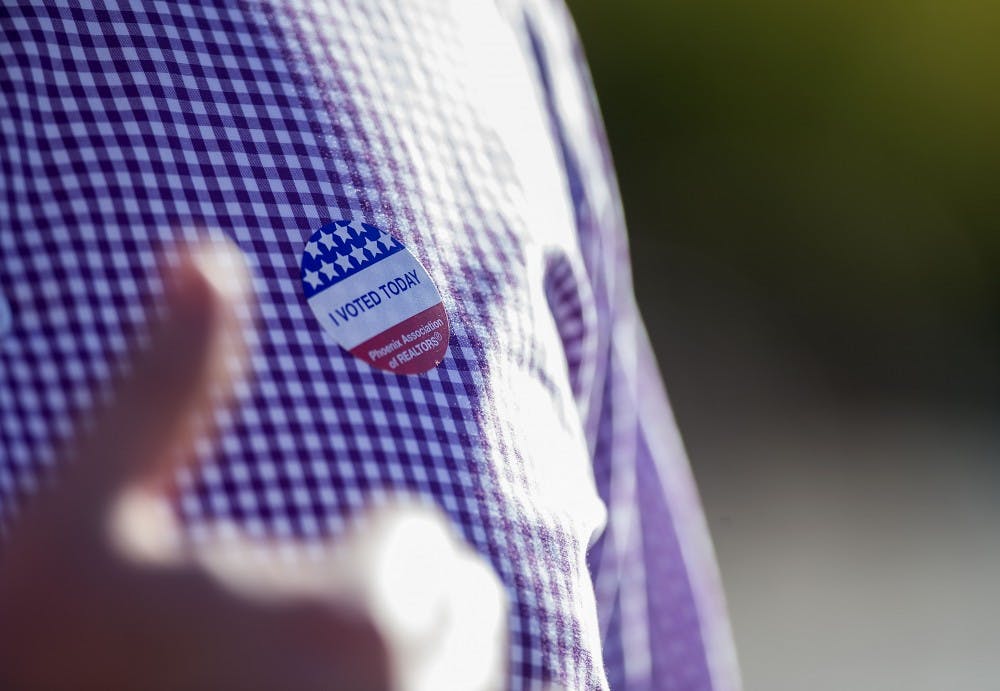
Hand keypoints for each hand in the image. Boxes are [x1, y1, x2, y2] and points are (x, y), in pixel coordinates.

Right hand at [0, 241, 505, 689]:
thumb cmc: (38, 672)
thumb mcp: (76, 528)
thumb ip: (159, 388)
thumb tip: (200, 254)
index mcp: (360, 618)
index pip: (413, 542)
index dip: (342, 557)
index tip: (267, 599)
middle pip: (455, 612)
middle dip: (388, 614)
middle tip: (279, 652)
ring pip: (462, 677)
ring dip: (405, 672)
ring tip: (291, 685)